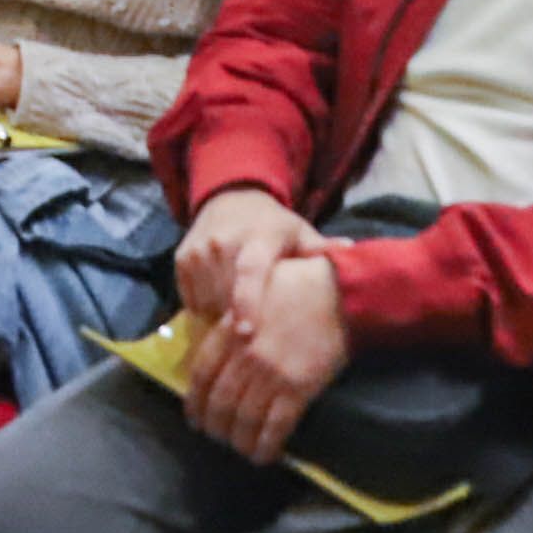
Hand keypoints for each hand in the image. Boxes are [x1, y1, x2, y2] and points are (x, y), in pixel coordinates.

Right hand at [173, 186, 318, 325]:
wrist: (232, 199)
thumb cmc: (274, 227)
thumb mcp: (300, 232)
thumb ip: (321, 248)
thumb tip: (350, 251)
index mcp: (259, 237)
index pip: (250, 271)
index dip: (246, 302)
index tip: (245, 333)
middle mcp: (224, 241)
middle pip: (225, 295)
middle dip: (237, 319)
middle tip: (254, 334)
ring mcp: (200, 250)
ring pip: (206, 301)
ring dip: (220, 315)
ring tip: (238, 316)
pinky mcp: (182, 258)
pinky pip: (190, 299)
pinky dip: (204, 307)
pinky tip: (220, 302)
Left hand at [178, 246, 347, 463]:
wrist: (336, 292)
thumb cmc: (294, 287)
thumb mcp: (250, 297)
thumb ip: (231, 324)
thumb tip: (218, 355)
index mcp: (229, 332)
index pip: (201, 375)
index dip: (195, 402)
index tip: (195, 418)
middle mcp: (245, 356)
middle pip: (220, 403)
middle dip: (216, 427)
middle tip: (218, 438)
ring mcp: (271, 374)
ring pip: (244, 420)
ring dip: (239, 442)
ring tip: (241, 449)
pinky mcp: (298, 389)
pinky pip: (275, 427)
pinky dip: (266, 446)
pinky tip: (264, 455)